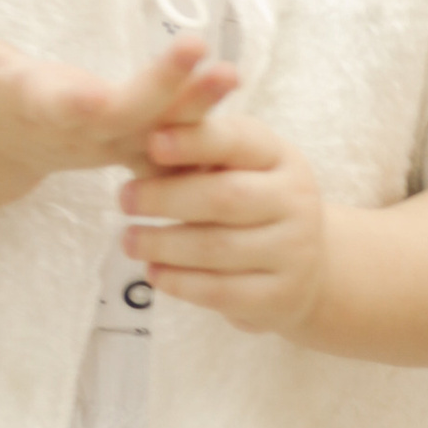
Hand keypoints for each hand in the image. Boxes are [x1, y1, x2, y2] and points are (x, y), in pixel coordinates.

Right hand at [0, 0, 238, 216]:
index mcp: (42, 107)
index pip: (72, 105)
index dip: (92, 99)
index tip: (104, 89)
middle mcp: (83, 130)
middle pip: (131, 117)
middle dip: (168, 92)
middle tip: (206, 58)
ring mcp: (112, 143)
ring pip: (163, 131)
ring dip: (200, 108)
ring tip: (231, 73)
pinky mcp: (132, 144)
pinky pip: (174, 140)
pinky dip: (206, 129)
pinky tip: (238, 100)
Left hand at [121, 106, 333, 341]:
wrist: (303, 265)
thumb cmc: (249, 200)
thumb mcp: (235, 166)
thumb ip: (197, 149)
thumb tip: (144, 131)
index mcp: (279, 157)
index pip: (237, 142)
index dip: (194, 142)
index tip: (152, 143)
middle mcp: (295, 200)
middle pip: (225, 197)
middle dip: (167, 197)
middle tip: (124, 198)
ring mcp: (294, 251)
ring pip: (218, 248)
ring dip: (164, 244)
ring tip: (129, 240)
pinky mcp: (280, 296)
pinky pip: (222, 291)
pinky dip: (180, 282)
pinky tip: (153, 272)